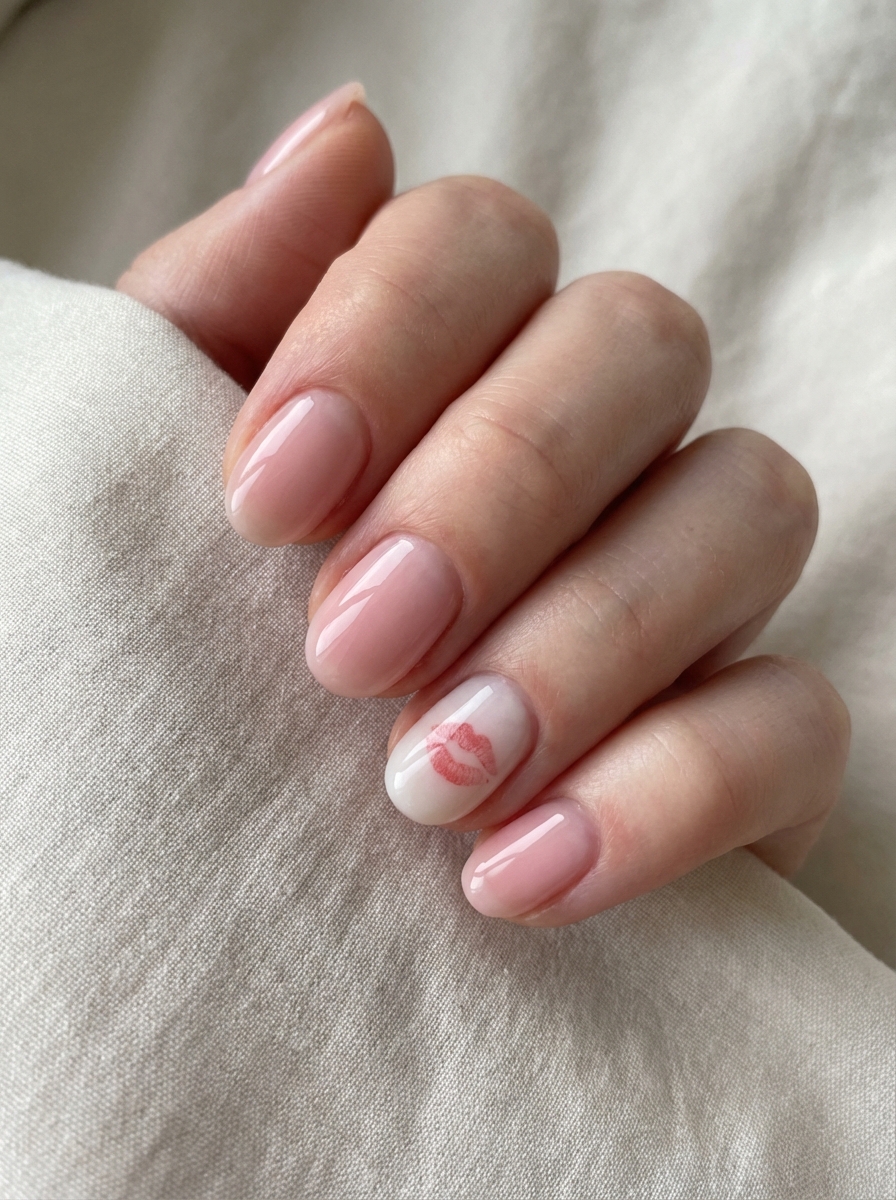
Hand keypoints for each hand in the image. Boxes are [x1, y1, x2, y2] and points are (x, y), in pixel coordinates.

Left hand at [118, 84, 848, 925]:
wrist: (294, 864)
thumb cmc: (223, 645)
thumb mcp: (174, 474)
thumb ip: (226, 307)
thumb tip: (345, 135)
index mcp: (463, 355)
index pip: (479, 241)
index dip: (381, 337)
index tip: (264, 498)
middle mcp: (606, 437)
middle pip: (637, 345)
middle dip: (495, 490)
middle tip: (354, 649)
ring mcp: (699, 576)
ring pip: (746, 506)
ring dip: (585, 644)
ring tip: (429, 781)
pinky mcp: (758, 734)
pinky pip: (792, 720)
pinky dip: (666, 797)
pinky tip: (518, 874)